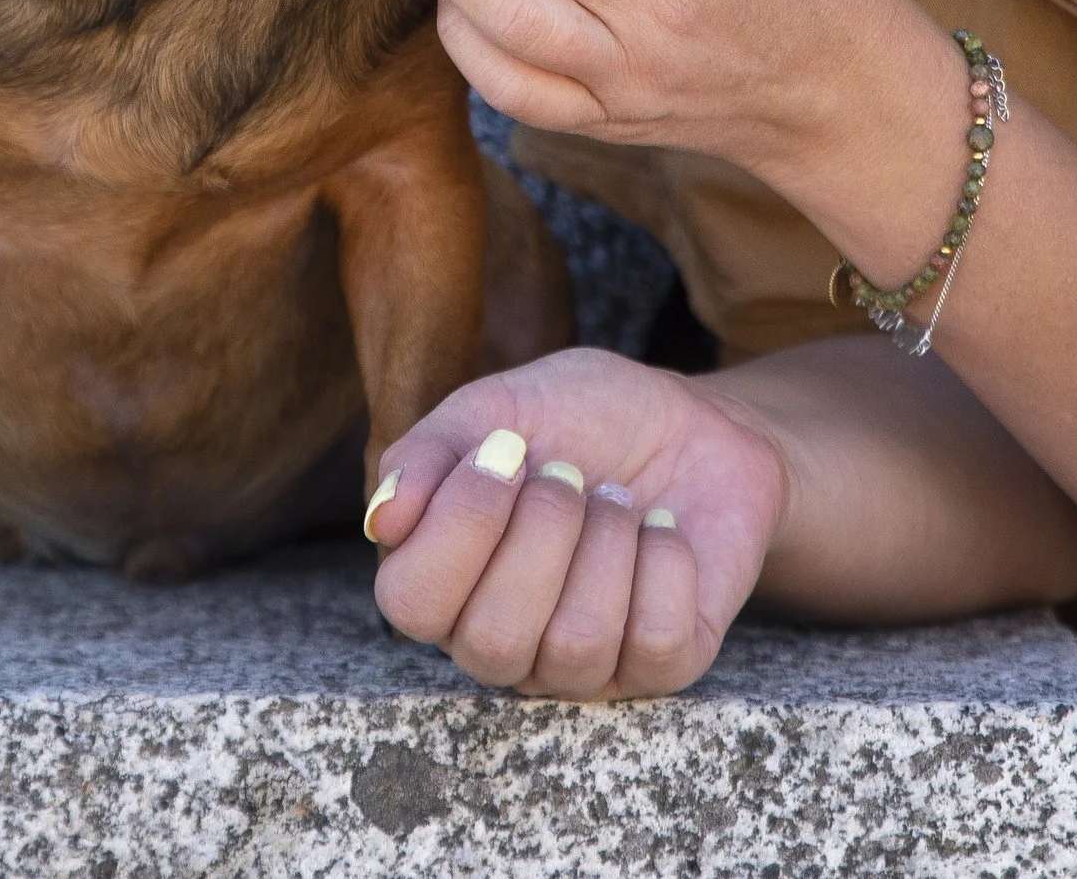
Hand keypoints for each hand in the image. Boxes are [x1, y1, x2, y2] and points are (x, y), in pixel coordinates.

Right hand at [369, 347, 786, 697]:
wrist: (692, 422)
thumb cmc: (579, 419)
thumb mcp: (494, 409)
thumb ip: (426, 456)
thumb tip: (384, 519)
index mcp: (441, 583)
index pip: (411, 602)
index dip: (461, 523)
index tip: (506, 448)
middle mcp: (499, 640)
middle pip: (493, 638)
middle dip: (543, 533)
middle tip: (570, 475)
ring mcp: (579, 665)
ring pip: (577, 644)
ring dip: (606, 543)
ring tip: (616, 500)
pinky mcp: (660, 668)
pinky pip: (656, 642)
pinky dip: (665, 563)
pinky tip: (662, 529)